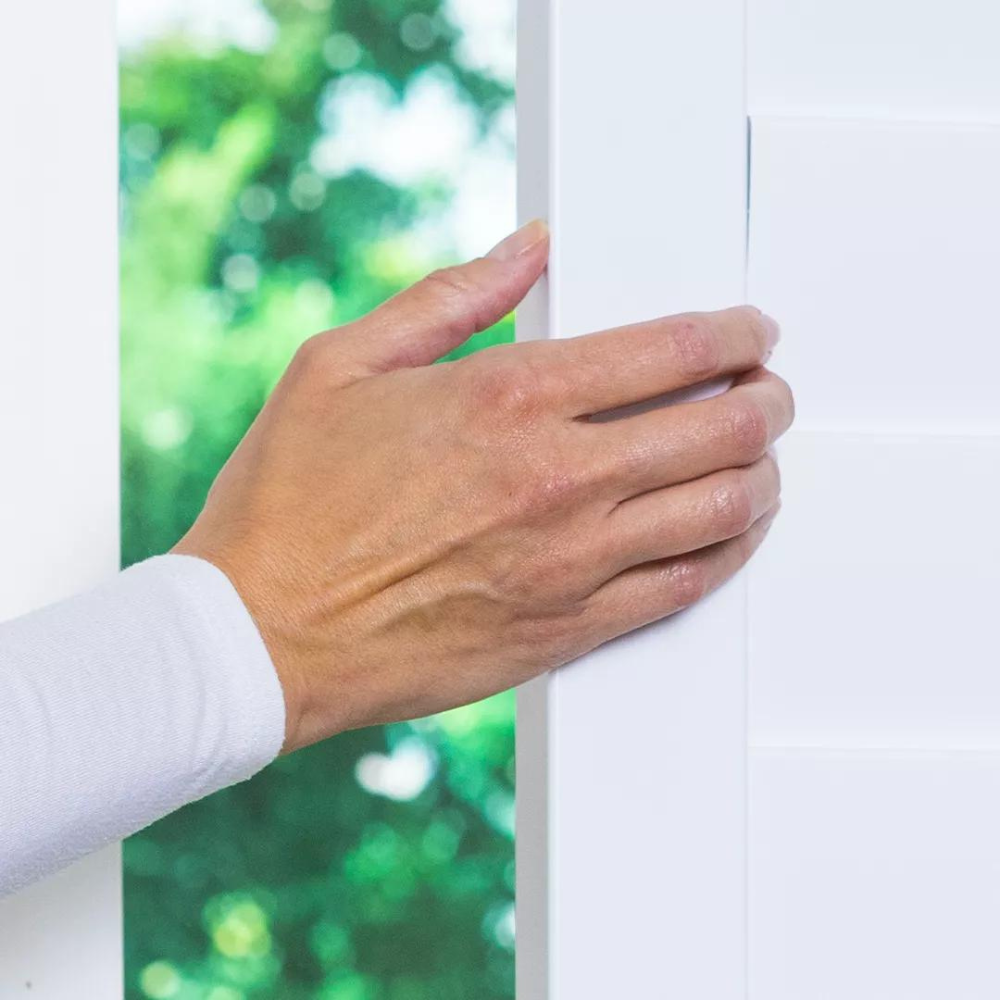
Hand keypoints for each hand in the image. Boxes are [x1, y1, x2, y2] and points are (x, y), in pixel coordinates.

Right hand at [173, 221, 792, 752]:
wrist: (262, 634)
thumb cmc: (291, 500)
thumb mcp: (345, 362)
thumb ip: (451, 296)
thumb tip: (528, 246)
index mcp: (507, 398)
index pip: (671, 349)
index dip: (733, 332)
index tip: (750, 330)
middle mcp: (557, 480)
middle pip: (722, 428)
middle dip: (768, 398)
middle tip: (771, 389)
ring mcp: (571, 563)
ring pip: (723, 511)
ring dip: (764, 473)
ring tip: (763, 457)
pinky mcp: (567, 630)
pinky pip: (685, 589)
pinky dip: (730, 552)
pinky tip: (732, 532)